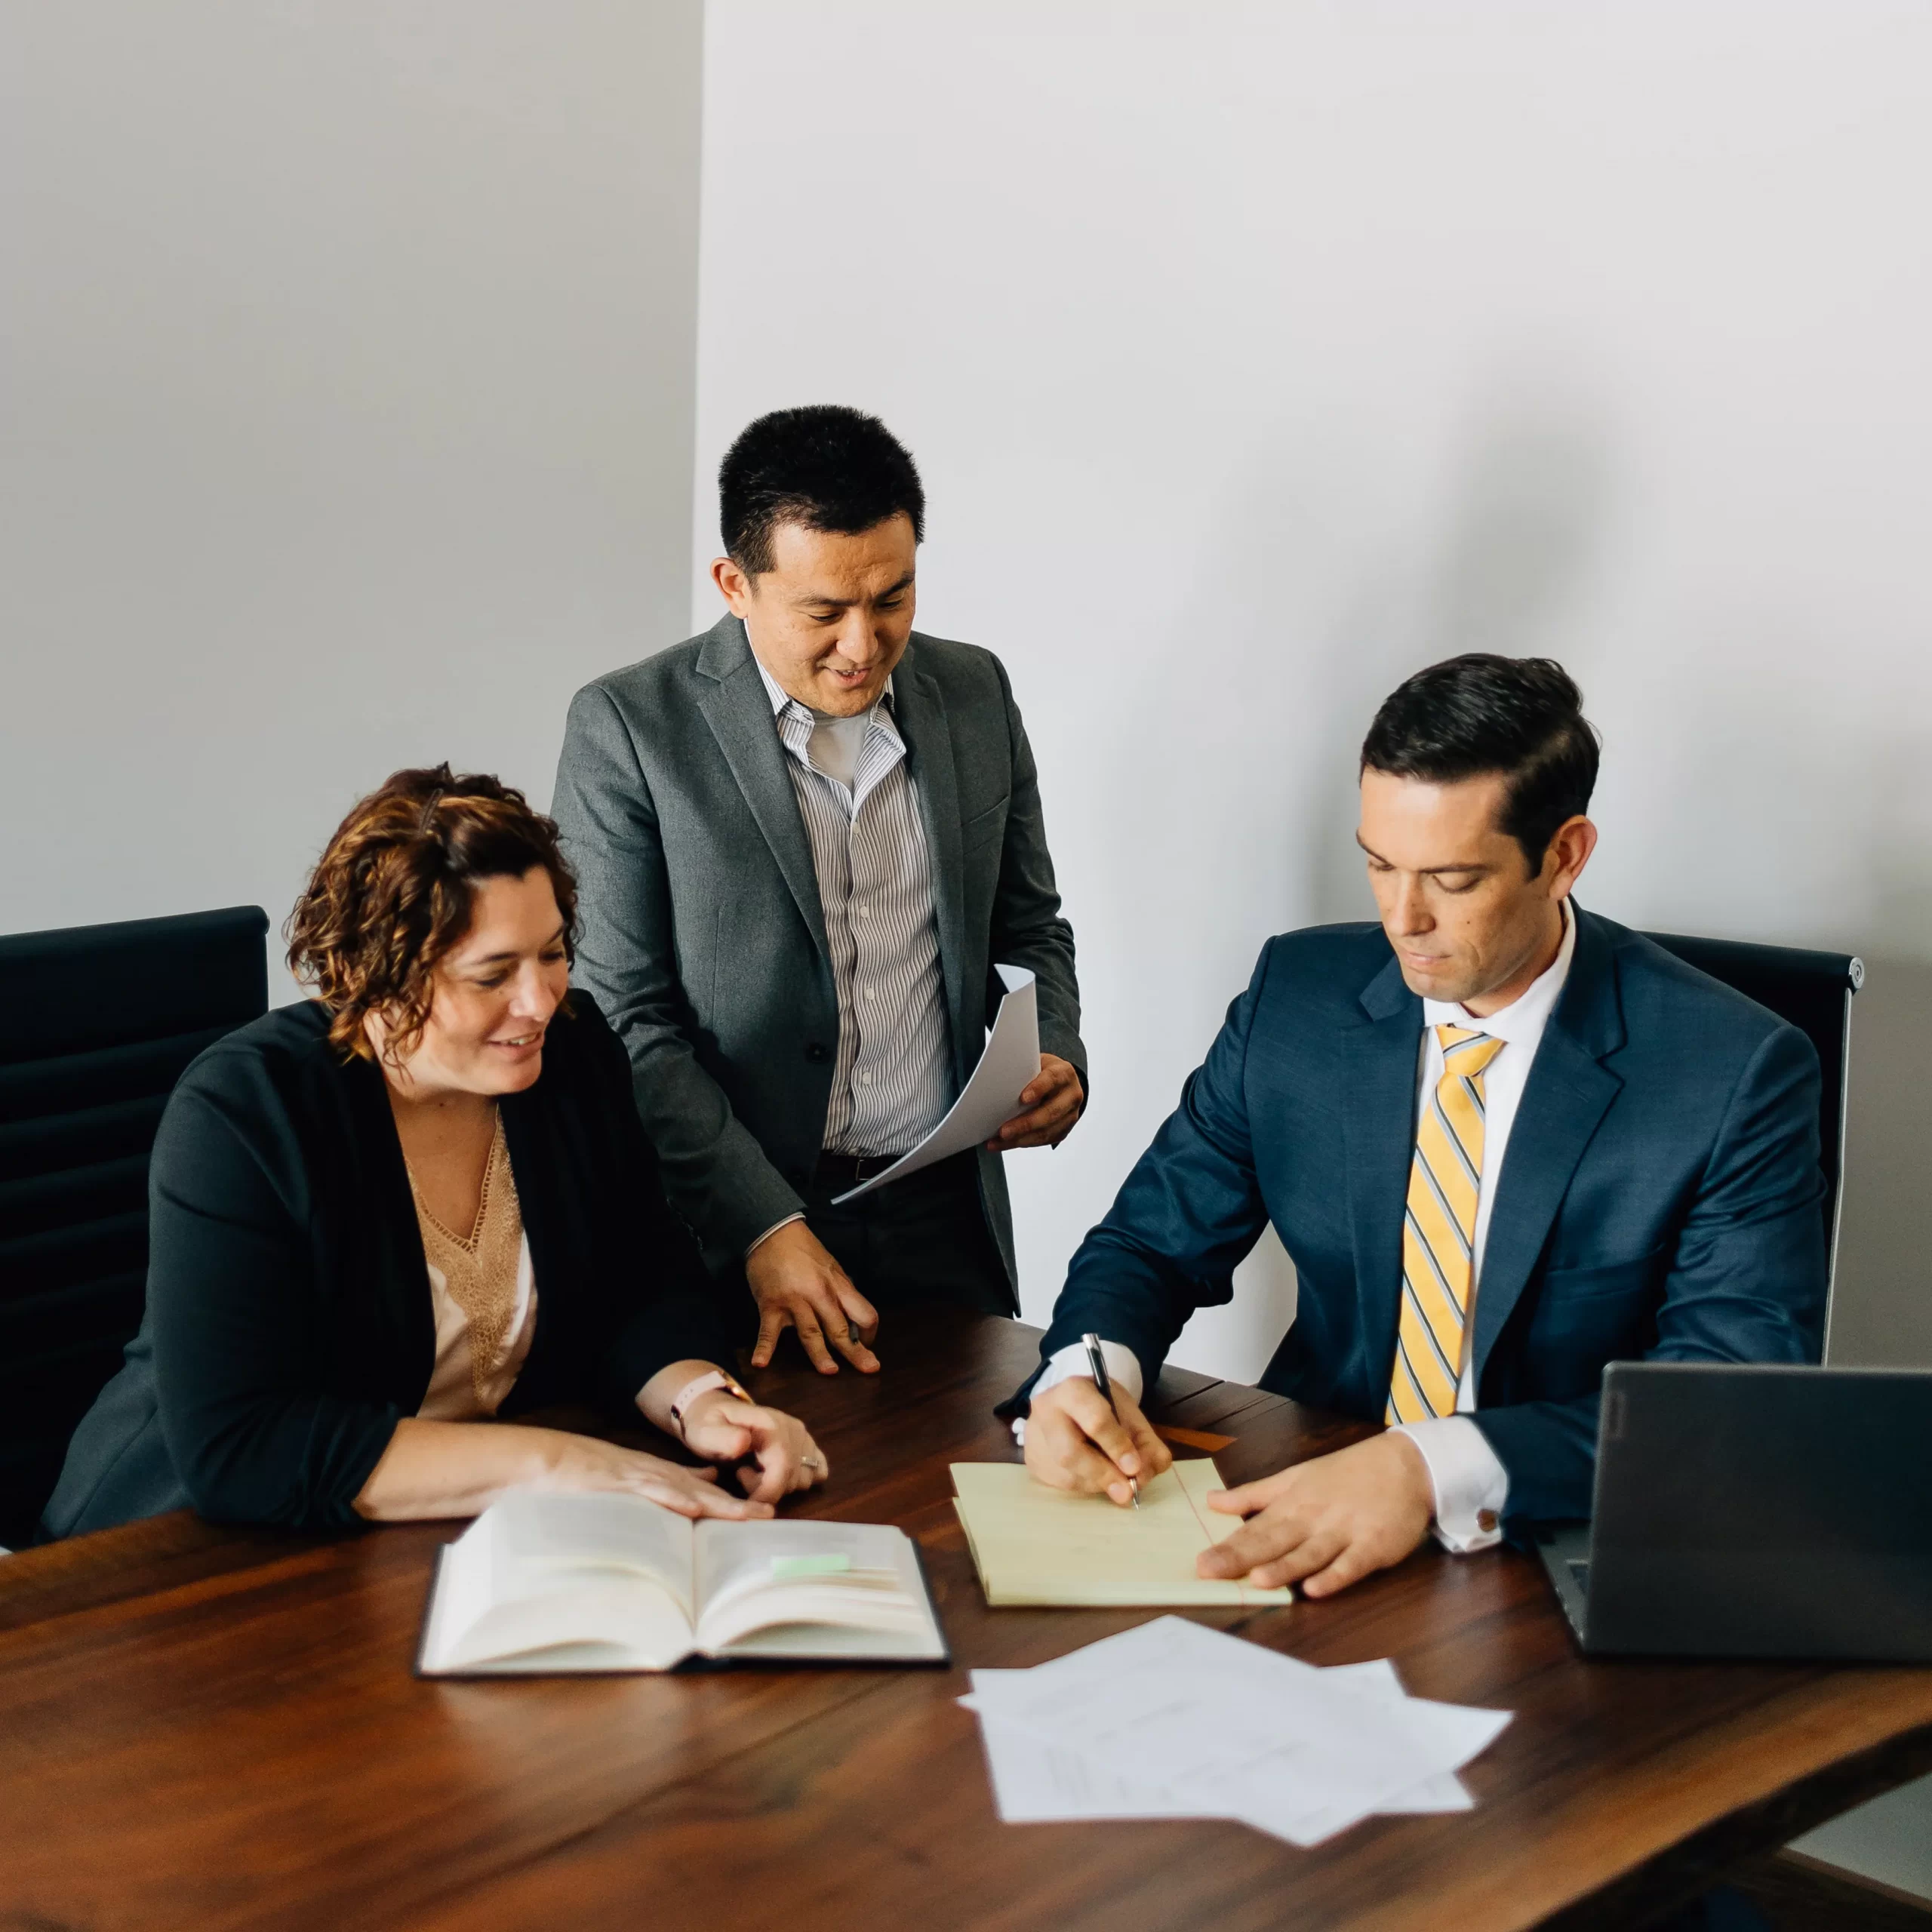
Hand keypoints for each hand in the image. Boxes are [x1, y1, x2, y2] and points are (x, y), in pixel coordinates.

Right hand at [536, 1431, 774, 1519]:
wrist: (545, 1461)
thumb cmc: (581, 1476)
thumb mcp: (630, 1479)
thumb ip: (666, 1482)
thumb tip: (704, 1486)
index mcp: (656, 1476)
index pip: (701, 1490)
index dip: (731, 1502)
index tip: (760, 1512)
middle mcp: (654, 1475)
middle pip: (703, 1493)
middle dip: (736, 1506)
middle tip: (769, 1514)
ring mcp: (637, 1479)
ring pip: (685, 1493)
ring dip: (717, 1505)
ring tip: (749, 1514)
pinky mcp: (617, 1485)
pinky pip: (649, 1493)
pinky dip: (672, 1499)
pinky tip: (694, 1507)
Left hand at [678, 1391, 828, 1503]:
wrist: (716, 1411)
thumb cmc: (709, 1425)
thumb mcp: (706, 1431)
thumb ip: (722, 1438)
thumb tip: (743, 1442)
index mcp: (772, 1425)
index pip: (783, 1467)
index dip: (769, 1491)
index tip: (749, 1502)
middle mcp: (793, 1428)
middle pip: (793, 1477)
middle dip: (768, 1488)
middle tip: (742, 1475)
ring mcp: (803, 1436)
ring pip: (804, 1478)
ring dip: (780, 1484)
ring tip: (755, 1471)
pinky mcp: (807, 1444)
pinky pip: (816, 1470)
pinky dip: (798, 1479)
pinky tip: (775, 1473)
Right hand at [745, 1220, 879, 1373]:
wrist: (774, 1231)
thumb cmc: (804, 1250)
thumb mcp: (832, 1267)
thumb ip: (841, 1293)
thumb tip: (853, 1319)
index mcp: (838, 1286)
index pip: (864, 1313)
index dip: (869, 1332)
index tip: (867, 1344)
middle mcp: (820, 1295)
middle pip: (841, 1329)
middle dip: (855, 1352)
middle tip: (868, 1368)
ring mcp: (794, 1301)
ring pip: (811, 1333)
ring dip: (820, 1355)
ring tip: (830, 1372)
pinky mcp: (771, 1305)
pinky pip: (768, 1331)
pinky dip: (764, 1348)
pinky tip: (761, 1363)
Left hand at [989, 1053, 1084, 1150]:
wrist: (1062, 1083)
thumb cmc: (1043, 1072)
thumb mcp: (1036, 1064)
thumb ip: (1023, 1072)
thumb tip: (997, 1085)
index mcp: (1064, 1073)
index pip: (1053, 1079)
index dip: (1038, 1089)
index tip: (1023, 1098)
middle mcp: (1071, 1095)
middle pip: (1051, 1112)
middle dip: (1025, 1124)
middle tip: (1004, 1131)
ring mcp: (1070, 1115)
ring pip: (1046, 1131)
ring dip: (1020, 1139)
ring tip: (998, 1141)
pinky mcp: (1063, 1131)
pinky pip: (1042, 1140)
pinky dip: (1021, 1142)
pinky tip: (1005, 1143)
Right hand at [1022, 1374, 1172, 1507]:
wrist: (1069, 1405)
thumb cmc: (1102, 1407)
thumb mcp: (1128, 1412)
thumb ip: (1145, 1440)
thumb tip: (1149, 1471)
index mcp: (1073, 1390)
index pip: (1095, 1419)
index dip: (1117, 1446)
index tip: (1135, 1467)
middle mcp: (1046, 1412)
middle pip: (1069, 1452)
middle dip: (1103, 1474)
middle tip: (1127, 1491)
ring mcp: (1034, 1438)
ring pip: (1066, 1475)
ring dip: (1099, 1485)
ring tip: (1117, 1482)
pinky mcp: (1032, 1462)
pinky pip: (1061, 1485)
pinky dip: (1087, 1487)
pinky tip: (1097, 1478)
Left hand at [1195, 1431, 1434, 1596]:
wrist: (1406, 1465)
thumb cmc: (1347, 1473)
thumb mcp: (1296, 1476)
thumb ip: (1254, 1494)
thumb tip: (1211, 1502)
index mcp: (1293, 1502)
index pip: (1255, 1527)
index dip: (1227, 1546)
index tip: (1199, 1563)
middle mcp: (1314, 1517)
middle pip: (1274, 1540)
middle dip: (1241, 1557)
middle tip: (1209, 1571)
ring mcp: (1344, 1531)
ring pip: (1310, 1553)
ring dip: (1285, 1567)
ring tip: (1258, 1580)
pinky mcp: (1374, 1546)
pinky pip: (1352, 1564)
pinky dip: (1335, 1576)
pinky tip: (1316, 1589)